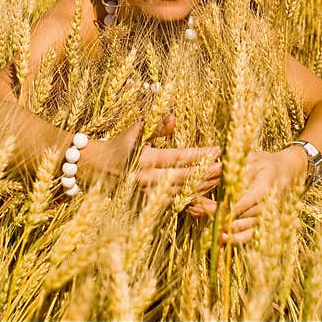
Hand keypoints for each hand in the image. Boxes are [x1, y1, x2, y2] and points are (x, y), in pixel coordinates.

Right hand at [82, 113, 221, 197]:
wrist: (96, 167)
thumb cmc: (119, 144)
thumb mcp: (134, 132)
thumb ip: (156, 126)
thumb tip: (174, 117)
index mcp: (144, 158)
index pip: (178, 157)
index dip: (199, 154)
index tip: (217, 149)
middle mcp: (146, 179)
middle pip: (183, 178)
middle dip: (206, 173)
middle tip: (225, 167)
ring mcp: (147, 194)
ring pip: (180, 193)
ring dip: (201, 187)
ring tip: (219, 180)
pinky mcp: (148, 204)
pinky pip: (173, 204)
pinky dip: (190, 202)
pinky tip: (205, 199)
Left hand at [188, 146, 305, 244]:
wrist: (289, 171)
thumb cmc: (267, 162)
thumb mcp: (252, 158)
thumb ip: (234, 167)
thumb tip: (212, 171)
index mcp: (263, 188)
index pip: (239, 203)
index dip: (220, 207)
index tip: (202, 204)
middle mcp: (265, 206)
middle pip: (237, 218)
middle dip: (214, 216)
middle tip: (194, 209)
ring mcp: (265, 217)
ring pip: (241, 230)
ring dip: (219, 227)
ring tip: (198, 216)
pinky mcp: (263, 223)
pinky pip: (248, 236)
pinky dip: (234, 239)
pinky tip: (219, 237)